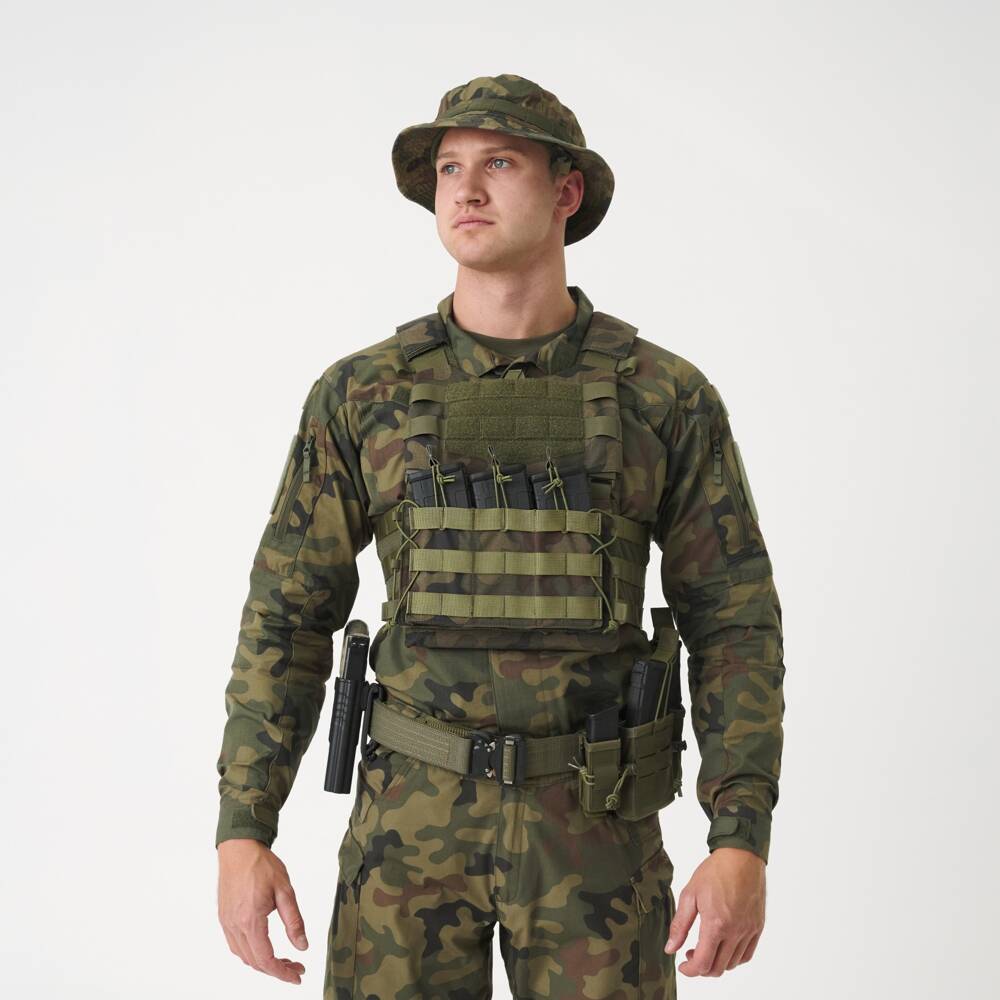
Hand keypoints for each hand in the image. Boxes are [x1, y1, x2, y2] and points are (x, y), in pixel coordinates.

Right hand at [217, 838, 308, 983]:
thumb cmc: (262, 865)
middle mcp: (235, 926)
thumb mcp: (285, 890)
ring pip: (243, 956)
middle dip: (276, 970)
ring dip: (263, 963)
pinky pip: (235, 945)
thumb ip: (294, 921)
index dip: (282, 972)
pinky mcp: (224, 918)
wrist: (239, 848)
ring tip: (283, 959)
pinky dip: (251, 953)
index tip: (298, 975)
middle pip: (254, 962)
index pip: (266, 959)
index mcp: (251, 920)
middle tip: (296, 967)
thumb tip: (302, 946)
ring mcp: (227, 923)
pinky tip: (264, 947)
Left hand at [664, 846, 765, 976]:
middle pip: (718, 968)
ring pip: (732, 964)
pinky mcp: (758, 927)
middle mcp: (735, 932)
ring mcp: (749, 931)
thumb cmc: (714, 872)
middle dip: (701, 968)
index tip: (682, 966)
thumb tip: (670, 948)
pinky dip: (733, 958)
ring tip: (706, 947)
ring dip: (717, 963)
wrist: (741, 856)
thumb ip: (680, 925)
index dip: (690, 971)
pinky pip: (747, 954)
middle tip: (691, 954)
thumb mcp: (690, 895)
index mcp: (716, 925)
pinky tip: (724, 946)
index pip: (703, 963)